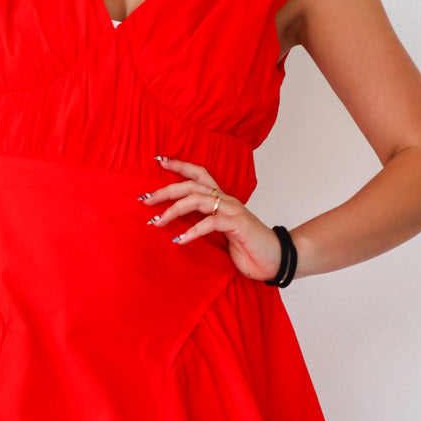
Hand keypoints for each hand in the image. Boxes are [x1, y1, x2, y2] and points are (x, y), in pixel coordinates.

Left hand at [142, 155, 286, 282]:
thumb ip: (204, 225)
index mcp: (222, 199)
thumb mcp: (220, 235)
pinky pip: (211, 222)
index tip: (160, 160)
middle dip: (166, 190)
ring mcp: (233, 210)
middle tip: (145, 199)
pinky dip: (193, 231)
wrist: (275, 260)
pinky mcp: (237, 224)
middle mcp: (226, 200)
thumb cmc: (248, 249)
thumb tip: (177, 228)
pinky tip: (180, 241)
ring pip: (197, 200)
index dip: (181, 165)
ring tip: (157, 222)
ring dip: (174, 210)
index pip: (199, 175)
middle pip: (192, 185)